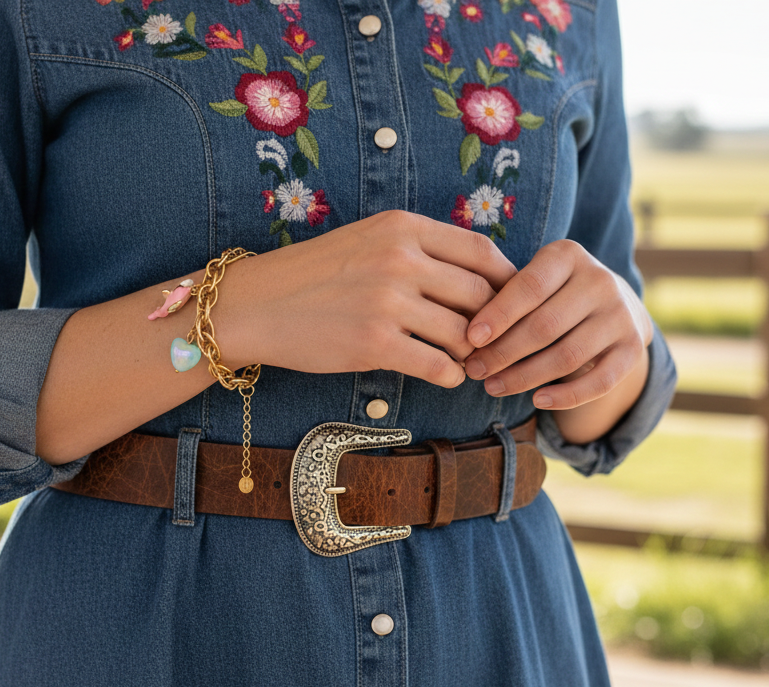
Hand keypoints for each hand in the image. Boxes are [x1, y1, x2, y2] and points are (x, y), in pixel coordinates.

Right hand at [217, 210, 517, 387]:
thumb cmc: (316, 275)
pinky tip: (447, 376)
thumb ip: (418, 248)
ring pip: (463, 333)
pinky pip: (436, 365)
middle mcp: (400, 259)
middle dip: (497, 323)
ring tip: (472, 362)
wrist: (256, 305)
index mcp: (403, 227)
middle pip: (480, 294)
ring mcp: (388, 301)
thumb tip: (477, 275)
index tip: (512, 301)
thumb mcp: (369, 239)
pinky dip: (451, 375)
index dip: (507, 280)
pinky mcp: (374, 343)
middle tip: (498, 341)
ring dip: (475, 354)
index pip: (481, 251)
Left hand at [462, 239, 652, 408]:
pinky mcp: (633, 348)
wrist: (613, 304)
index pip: (530, 286)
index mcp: (569, 255)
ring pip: (567, 356)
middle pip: (545, 325)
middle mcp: (600, 281)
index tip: (470, 339)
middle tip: (474, 370)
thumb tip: (468, 338)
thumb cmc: (552, 293)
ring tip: (493, 387)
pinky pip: (599, 382)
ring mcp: (621, 315)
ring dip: (525, 377)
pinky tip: (537, 401)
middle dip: (504, 352)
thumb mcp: (533, 280)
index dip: (498, 315)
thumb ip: (504, 297)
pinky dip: (567, 396)